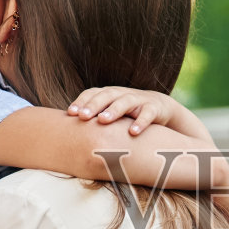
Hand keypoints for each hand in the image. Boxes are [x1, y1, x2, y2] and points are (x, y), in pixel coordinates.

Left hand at [67, 87, 202, 139]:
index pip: (92, 94)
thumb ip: (94, 119)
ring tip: (103, 120)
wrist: (159, 107)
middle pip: (106, 96)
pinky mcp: (153, 108)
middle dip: (93, 105)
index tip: (71, 113)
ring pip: (124, 102)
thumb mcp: (110, 113)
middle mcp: (121, 94)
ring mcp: (138, 100)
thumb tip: (68, 134)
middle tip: (82, 116)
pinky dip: (140, 122)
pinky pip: (147, 114)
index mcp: (108, 94)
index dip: (81, 102)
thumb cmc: (127, 114)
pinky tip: (132, 132)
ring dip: (113, 110)